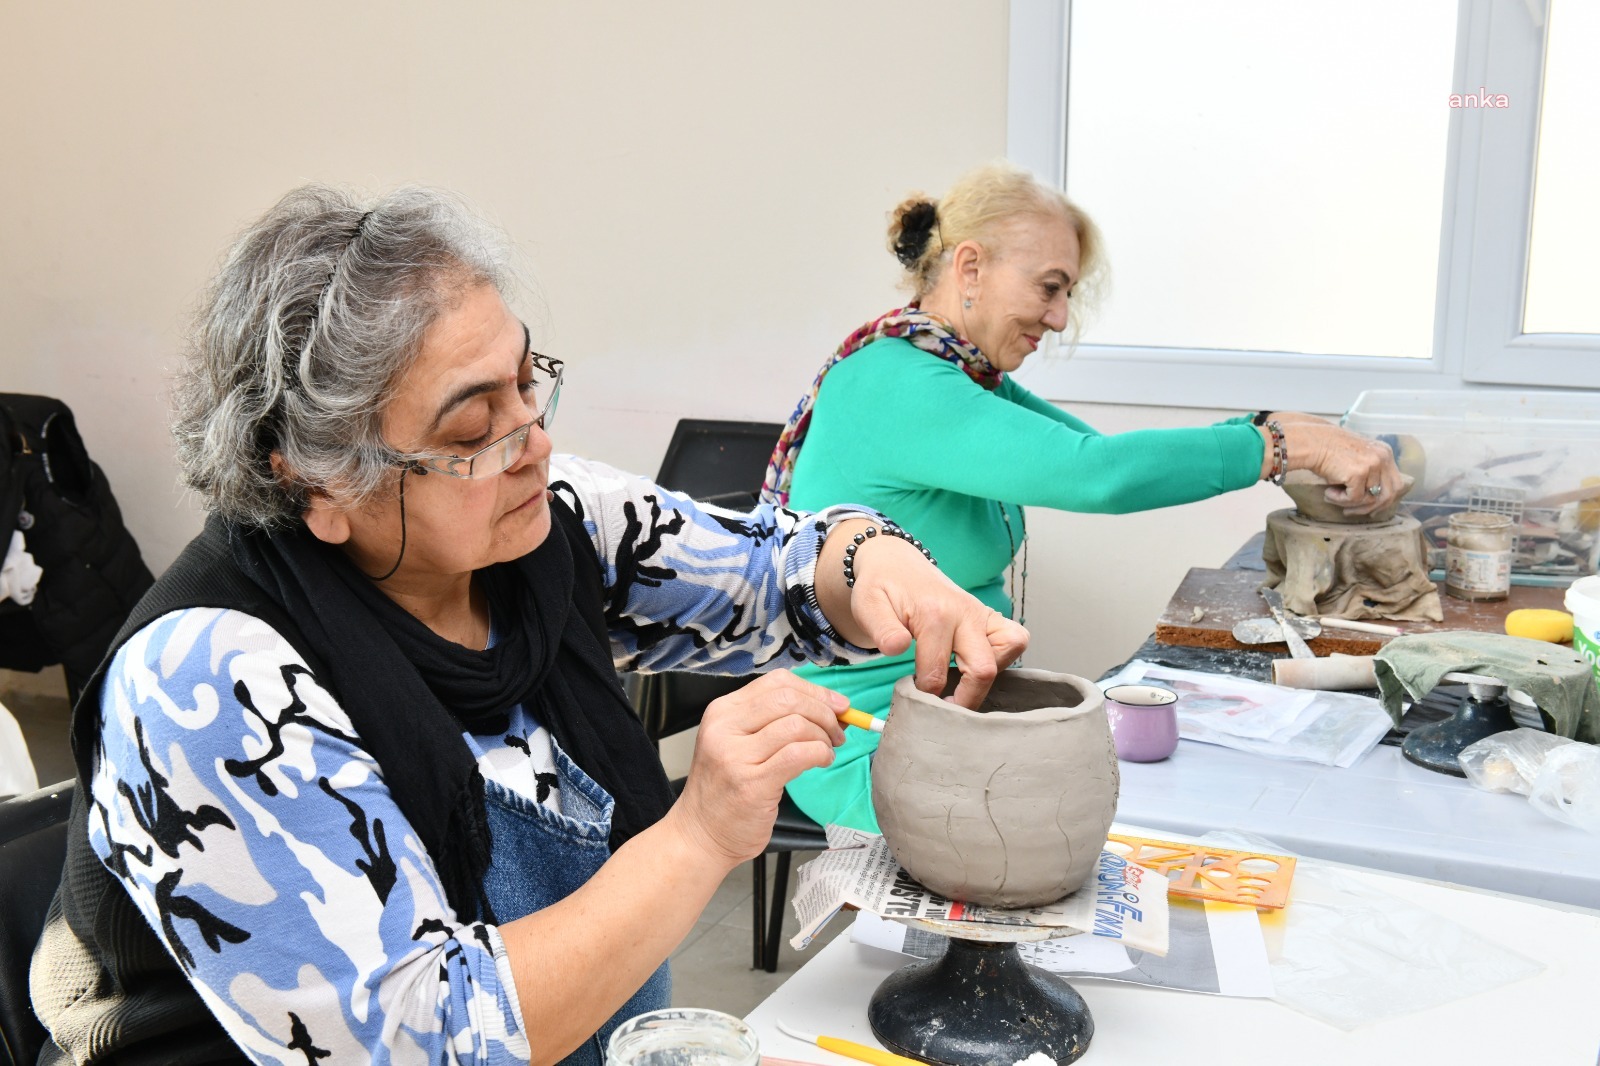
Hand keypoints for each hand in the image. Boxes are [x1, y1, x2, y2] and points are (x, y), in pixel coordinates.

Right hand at [670, 671, 845, 868]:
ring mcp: (735, 756)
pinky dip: (820, 754)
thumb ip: (775, 721)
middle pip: (788, 699)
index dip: (815, 690)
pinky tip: (822, 761)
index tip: (836, 704)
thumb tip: (830, 706)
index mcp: (723, 711)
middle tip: (838, 730)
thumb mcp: (738, 743)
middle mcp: (725, 728)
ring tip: (827, 750)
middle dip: (824, 711)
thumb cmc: (725, 790)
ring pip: (796, 725)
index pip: (777, 682)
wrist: (700, 834)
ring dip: (823, 736)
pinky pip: (798, 755)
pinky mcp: (751, 784)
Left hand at [818, 523, 1028, 708]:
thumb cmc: (882, 588)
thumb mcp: (868, 606)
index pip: (937, 673)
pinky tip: (975, 664)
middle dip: (965, 698)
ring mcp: (982, 613)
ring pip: (1009, 651)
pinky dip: (1003, 658)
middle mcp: (965, 612)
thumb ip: (882, 630)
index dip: (925, 696)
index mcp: (934, 614)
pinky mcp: (990, 615)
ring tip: (961, 683)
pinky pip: (1015, 638)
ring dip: (987, 677)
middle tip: (943, 706)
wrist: (896, 564)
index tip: (915, 700)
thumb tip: (897, 648)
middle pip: (983, 669)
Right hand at [1276, 419, 1403, 515]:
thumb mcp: (1358, 457)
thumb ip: (1370, 471)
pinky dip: (1339, 500)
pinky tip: (1328, 492)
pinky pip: (1354, 498)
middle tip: (1351, 511)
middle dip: (1371, 508)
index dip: (1384, 500)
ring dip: (1350, 503)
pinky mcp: (1359, 473)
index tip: (1370, 509)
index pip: (1395, 484)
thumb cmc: (1328, 450)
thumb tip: (1373, 497)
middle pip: (1389, 494)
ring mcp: (1372, 465)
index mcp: (1385, 452)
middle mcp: (1383, 457)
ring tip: (1333, 497)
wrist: (1312, 442)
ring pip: (1370, 499)